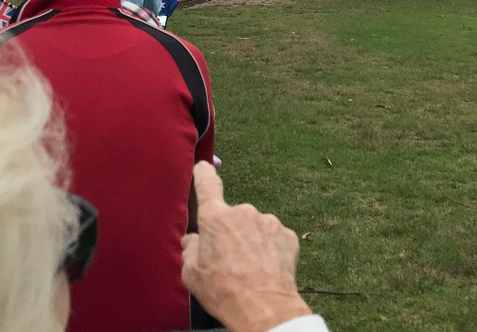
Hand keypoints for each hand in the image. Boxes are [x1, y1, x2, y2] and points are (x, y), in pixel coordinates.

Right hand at [182, 162, 312, 331]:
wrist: (264, 308)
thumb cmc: (223, 291)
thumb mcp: (191, 274)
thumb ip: (189, 249)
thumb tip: (193, 240)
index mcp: (216, 218)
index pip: (207, 184)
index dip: (204, 174)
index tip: (204, 167)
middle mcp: (243, 212)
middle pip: (232, 216)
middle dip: (230, 233)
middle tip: (229, 260)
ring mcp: (268, 221)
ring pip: (255, 227)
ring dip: (251, 241)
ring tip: (249, 268)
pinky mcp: (287, 234)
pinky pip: (273, 237)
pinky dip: (269, 249)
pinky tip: (265, 268)